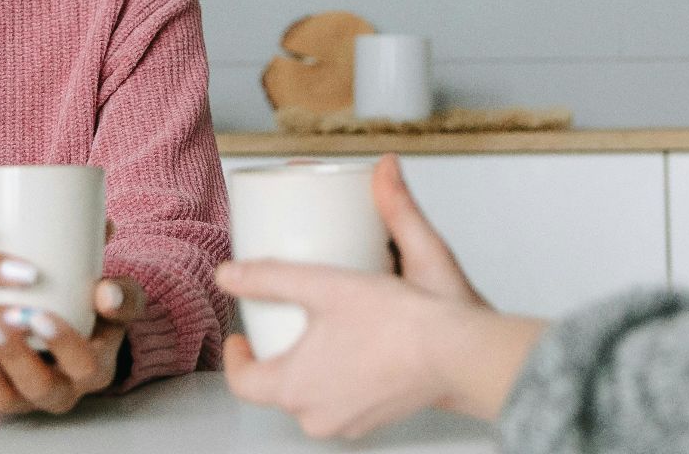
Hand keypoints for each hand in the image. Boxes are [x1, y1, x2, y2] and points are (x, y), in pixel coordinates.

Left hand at [0, 212, 140, 413]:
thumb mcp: (108, 296)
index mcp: (92, 365)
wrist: (46, 334)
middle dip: (13, 354)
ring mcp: (19, 397)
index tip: (39, 312)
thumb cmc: (83, 306)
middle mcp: (57, 389)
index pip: (86, 365)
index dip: (63, 344)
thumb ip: (110, 264)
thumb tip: (106, 231)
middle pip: (37, 387)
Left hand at [216, 155, 543, 437]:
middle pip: (280, 387)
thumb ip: (275, 272)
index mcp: (294, 388)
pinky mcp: (379, 416)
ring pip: (316, 394)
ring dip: (315, 365)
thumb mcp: (328, 284)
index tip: (242, 334)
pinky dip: (348, 374)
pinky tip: (361, 345)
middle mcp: (318, 414)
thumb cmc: (400, 325)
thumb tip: (229, 268)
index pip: (244, 384)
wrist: (459, 353)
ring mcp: (351, 421)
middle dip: (281, 352)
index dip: (237, 356)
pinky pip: (348, 397)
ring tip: (327, 326)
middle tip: (289, 318)